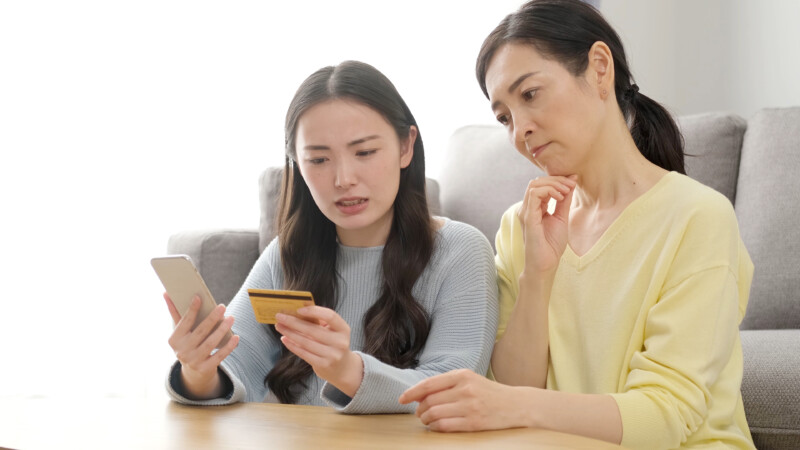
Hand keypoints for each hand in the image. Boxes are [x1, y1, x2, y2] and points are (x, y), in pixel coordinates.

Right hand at [164, 293, 238, 397]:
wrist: (193, 372)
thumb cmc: (188, 344)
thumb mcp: (180, 331)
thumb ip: (175, 313)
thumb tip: (166, 292)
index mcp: (174, 339)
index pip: (184, 322)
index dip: (191, 310)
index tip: (199, 297)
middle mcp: (182, 351)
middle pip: (200, 332)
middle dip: (212, 318)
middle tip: (222, 306)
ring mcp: (193, 361)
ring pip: (210, 343)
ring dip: (222, 330)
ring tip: (231, 318)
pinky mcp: (205, 368)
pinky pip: (219, 356)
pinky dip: (228, 347)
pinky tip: (236, 337)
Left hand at [275, 306, 362, 396]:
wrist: (342, 368)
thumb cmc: (333, 344)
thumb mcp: (333, 331)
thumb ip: (319, 321)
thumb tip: (297, 311)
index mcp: (343, 329)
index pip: (330, 316)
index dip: (314, 311)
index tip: (298, 309)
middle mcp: (340, 342)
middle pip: (313, 329)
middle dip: (293, 322)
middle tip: (280, 316)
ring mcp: (332, 355)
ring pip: (305, 342)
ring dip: (289, 333)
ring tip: (279, 326)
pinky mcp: (323, 364)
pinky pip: (303, 353)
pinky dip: (292, 345)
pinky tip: (284, 339)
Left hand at [399, 369, 527, 431]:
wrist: (516, 405)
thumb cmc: (488, 392)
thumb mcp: (469, 380)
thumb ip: (446, 384)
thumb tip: (418, 395)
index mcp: (462, 375)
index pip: (429, 384)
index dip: (411, 393)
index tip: (401, 399)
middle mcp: (465, 389)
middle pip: (429, 401)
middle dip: (419, 409)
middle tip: (419, 413)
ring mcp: (470, 406)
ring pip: (434, 414)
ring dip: (425, 419)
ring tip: (427, 420)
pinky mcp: (474, 422)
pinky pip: (444, 426)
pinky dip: (435, 427)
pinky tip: (436, 426)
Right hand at [518, 175, 576, 273]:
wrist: (546, 264)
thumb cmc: (551, 245)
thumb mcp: (562, 217)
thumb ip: (564, 200)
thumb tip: (571, 181)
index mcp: (534, 208)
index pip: (541, 185)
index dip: (558, 180)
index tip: (573, 182)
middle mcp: (527, 208)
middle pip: (537, 181)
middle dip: (556, 179)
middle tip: (571, 185)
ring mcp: (526, 212)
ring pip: (534, 185)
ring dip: (553, 184)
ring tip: (566, 191)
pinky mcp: (528, 217)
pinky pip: (534, 194)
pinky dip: (549, 191)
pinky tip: (559, 197)